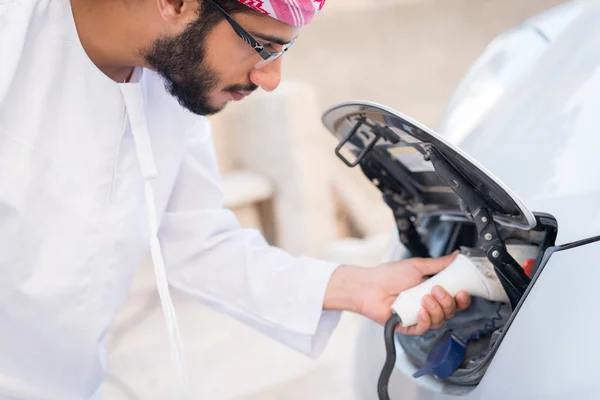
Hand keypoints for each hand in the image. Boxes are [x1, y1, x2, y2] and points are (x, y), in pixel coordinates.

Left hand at [324, 251, 470, 335]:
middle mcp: (429, 304)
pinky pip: (424, 328)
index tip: (463, 291)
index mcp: (433, 290)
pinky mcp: (410, 327)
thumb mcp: (417, 266)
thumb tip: (456, 256)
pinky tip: (419, 311)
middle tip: (436, 290)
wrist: (368, 286)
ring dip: (435, 309)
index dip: (462, 298)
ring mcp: (420, 316)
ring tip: (424, 298)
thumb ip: (439, 264)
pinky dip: (425, 320)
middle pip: (451, 311)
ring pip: (440, 320)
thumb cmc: (388, 275)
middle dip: (448, 301)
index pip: (455, 298)